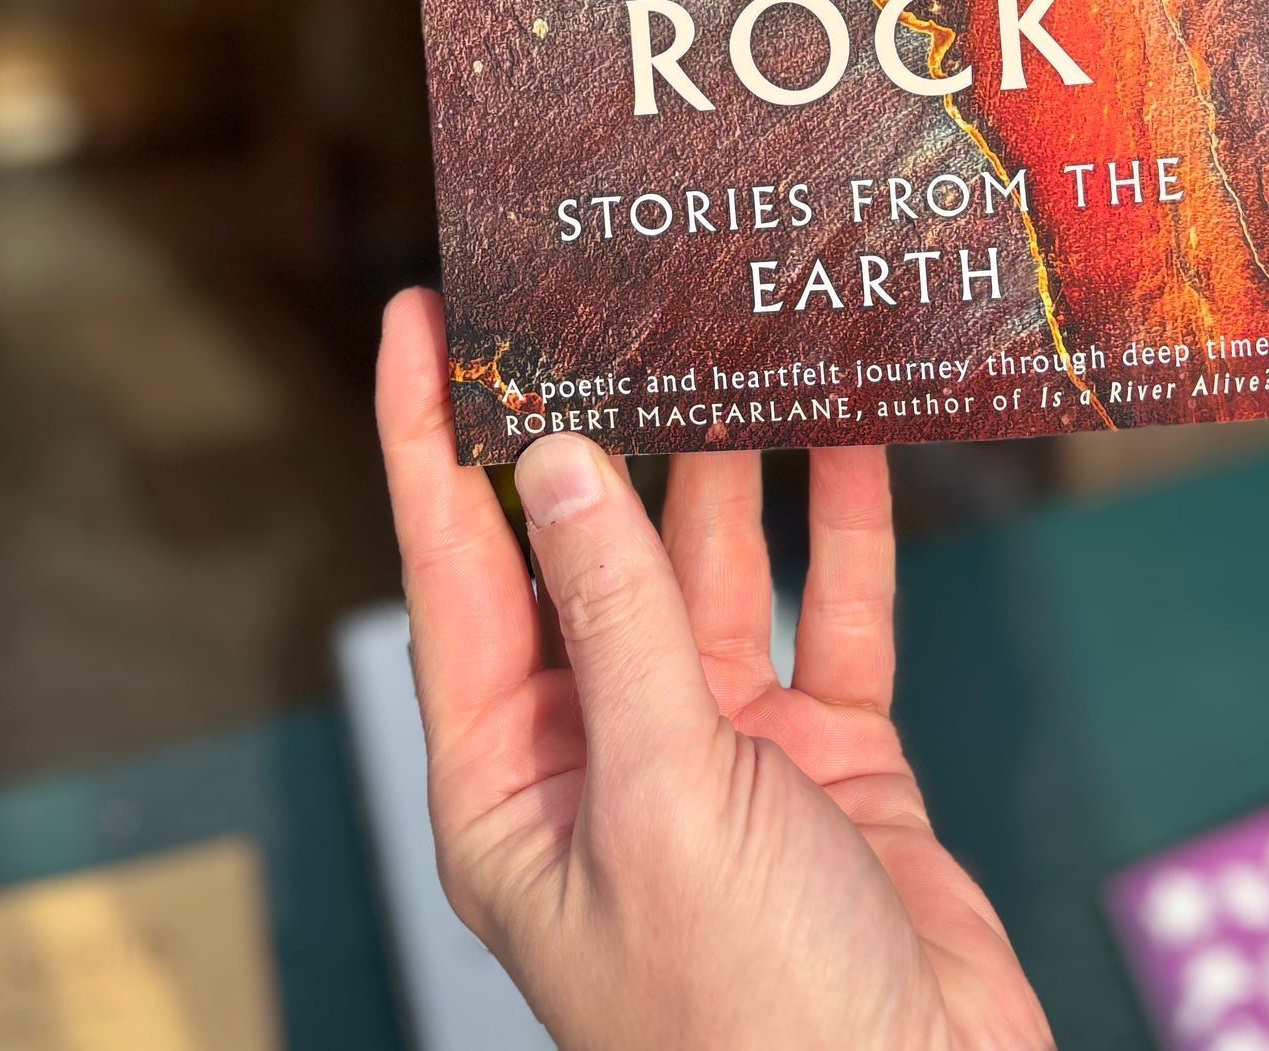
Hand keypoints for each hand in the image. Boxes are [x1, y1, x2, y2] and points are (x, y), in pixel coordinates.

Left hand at [375, 288, 1050, 1050]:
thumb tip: (559, 469)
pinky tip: (851, 431)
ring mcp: (722, 750)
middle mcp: (605, 750)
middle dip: (601, 423)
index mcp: (512, 783)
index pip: (452, 571)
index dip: (425, 436)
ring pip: (712, 561)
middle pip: (588, 548)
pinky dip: (844, 521)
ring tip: (736, 327)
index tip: (418, 314)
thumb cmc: (748, 1021)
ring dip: (729, 454)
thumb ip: (620, 627)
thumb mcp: (662, 805)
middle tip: (605, 291)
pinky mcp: (830, 754)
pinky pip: (830, 608)